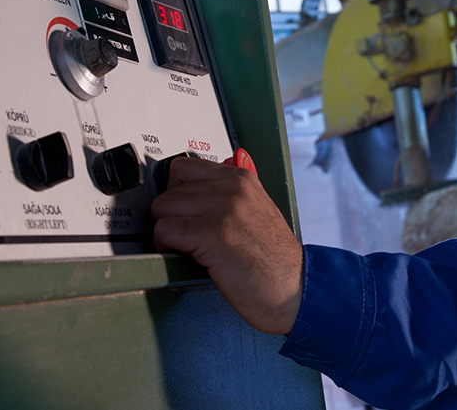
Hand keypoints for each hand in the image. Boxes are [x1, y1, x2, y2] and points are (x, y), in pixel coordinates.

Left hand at [152, 156, 303, 334]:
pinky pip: (164, 230)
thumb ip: (227, 196)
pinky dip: (166, 247)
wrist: (294, 289)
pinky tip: (185, 257)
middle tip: (186, 236)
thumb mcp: (256, 211)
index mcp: (242, 178)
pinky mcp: (213, 234)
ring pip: (162, 208)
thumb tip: (190, 194)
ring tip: (187, 247)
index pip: (184, 168)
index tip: (182, 212)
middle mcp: (232, 188)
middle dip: (171, 216)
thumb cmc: (274, 260)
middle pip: (170, 190)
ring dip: (167, 232)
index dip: (177, 194)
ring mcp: (223, 208)